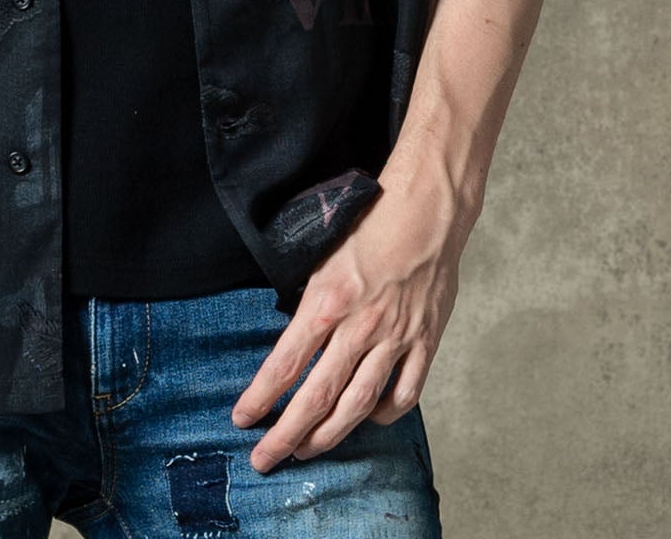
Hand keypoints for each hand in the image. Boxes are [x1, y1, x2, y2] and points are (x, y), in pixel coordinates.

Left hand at [228, 155, 469, 473]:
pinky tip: (367, 419)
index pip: (286, 362)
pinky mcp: (425, 342)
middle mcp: (360, 327)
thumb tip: (291, 334)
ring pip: (357, 404)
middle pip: (318, 396)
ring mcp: (396, 339)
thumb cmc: (372, 223)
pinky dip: (384, 413)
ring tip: (305, 452)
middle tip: (264, 459)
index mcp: (328, 301)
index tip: (242, 418)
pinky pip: (404, 393)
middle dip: (286, 434)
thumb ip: (310, 299)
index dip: (261, 396)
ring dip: (328, 435)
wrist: (428, 211)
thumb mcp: (323, 254)